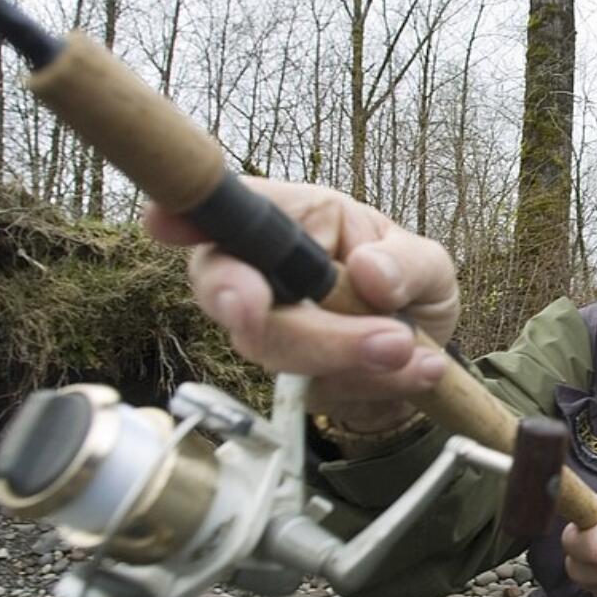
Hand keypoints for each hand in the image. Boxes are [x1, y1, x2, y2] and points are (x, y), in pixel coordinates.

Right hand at [144, 178, 459, 426]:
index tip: (166, 223)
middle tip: (384, 338)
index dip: (190, 216)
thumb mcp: (430, 265)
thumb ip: (408, 265)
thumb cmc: (410, 286)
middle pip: (234, 293)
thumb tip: (368, 272)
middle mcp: (263, 270)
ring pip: (275, 349)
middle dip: (302, 326)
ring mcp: (267, 327)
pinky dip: (376, 383)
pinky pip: (316, 386)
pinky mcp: (285, 376)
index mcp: (294, 219)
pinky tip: (420, 369)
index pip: (230, 211)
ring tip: (414, 349)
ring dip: (353, 356)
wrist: (421, 353)